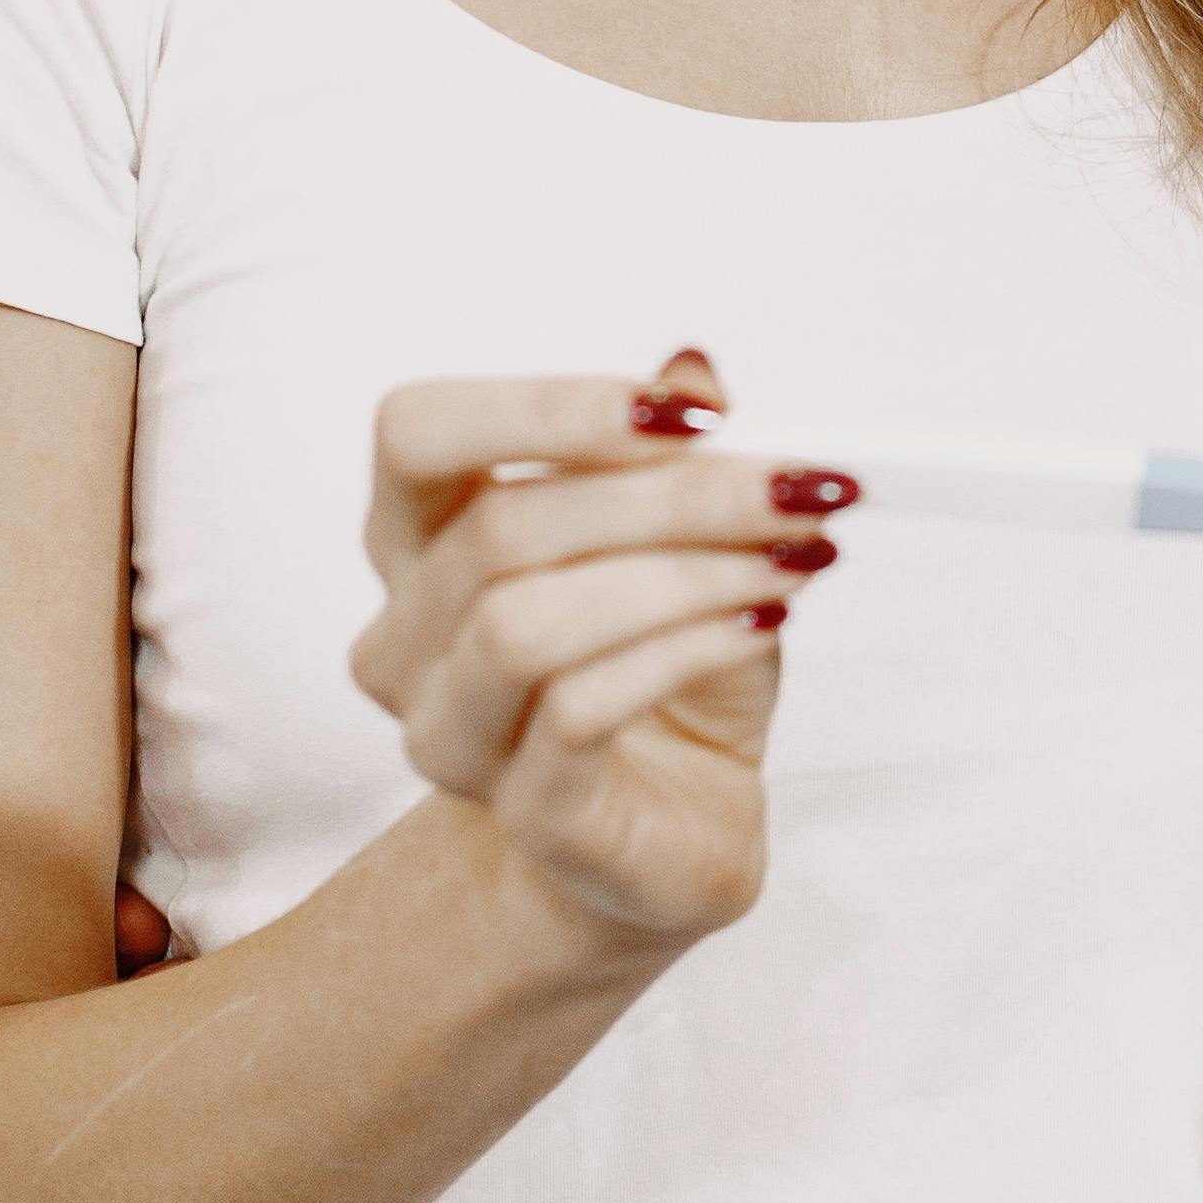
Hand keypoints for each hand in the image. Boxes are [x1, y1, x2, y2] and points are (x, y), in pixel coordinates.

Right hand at [346, 344, 846, 956]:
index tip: (691, 409)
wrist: (667, 832)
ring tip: (794, 560)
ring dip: (682, 575)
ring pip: (524, 624)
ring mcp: (450, 735)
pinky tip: (760, 625)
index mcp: (421, 539)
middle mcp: (407, 637)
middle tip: (796, 484)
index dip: (546, 408)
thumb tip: (692, 371)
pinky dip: (685, 651)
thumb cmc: (659, 677)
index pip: (419, 434)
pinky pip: (579, 712)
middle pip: (501, 527)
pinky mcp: (522, 813)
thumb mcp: (688, 548)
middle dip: (670, 495)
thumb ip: (677, 461)